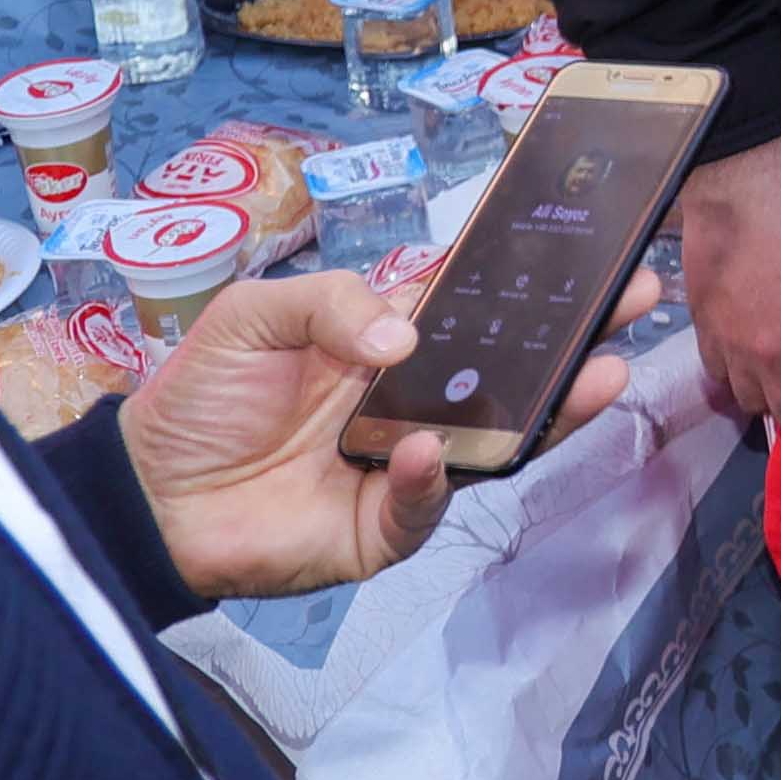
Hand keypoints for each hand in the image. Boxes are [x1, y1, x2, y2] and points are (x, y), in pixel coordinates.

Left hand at [122, 262, 645, 599]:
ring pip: (497, 443)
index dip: (538, 283)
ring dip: (552, 412)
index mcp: (391, 345)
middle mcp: (416, 404)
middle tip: (637, 299)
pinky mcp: (383, 529)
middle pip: (515, 373)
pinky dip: (432, 480)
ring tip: (599, 377)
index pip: (481, 307)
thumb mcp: (254, 314)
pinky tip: (426, 451)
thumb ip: (330, 303)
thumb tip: (405, 338)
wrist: (142, 493)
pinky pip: (425, 506)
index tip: (598, 250)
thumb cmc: (200, 396)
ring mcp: (407, 468)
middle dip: (580, 338)